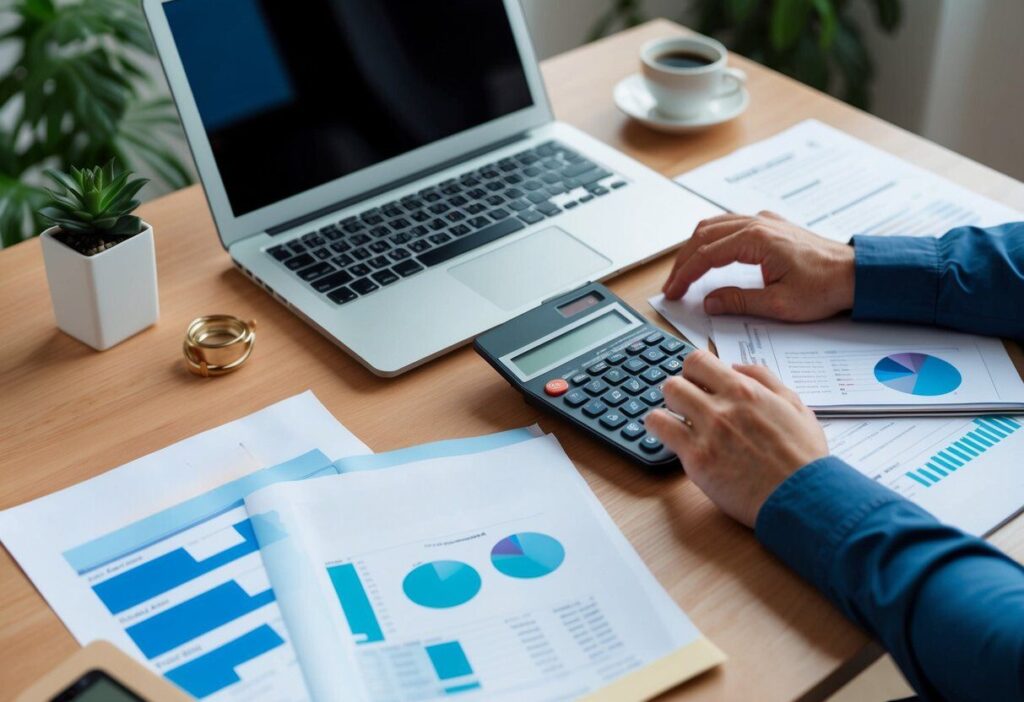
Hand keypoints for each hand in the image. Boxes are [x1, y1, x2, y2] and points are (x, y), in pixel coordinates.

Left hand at [646, 350, 827, 527]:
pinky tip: (671, 438)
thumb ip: (765, 380)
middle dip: (679, 391)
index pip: (698, 361)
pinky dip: (660, 430)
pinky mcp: (697, 459)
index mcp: (746, 391)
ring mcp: (707, 432)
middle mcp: (723, 407)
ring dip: (668, 409)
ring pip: (666, 401)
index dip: (694, 371)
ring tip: (678, 422)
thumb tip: (737, 367)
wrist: (804, 498)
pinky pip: (661, 430)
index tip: (698, 382)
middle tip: (687, 405)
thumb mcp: (795, 406)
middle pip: (676, 380)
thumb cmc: (803, 458)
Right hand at [662, 212, 855, 320]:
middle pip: (703, 236)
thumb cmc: (825, 287)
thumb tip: (709, 302)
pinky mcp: (770, 225)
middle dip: (683, 262)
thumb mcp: (778, 305)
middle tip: (673, 285)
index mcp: (756, 240)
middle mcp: (757, 223)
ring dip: (695, 248)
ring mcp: (764, 221)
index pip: (706, 255)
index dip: (684, 275)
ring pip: (714, 226)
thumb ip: (739, 302)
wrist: (856, 274)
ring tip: (685, 272)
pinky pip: (730, 224)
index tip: (673, 292)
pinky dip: (712, 239)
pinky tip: (710, 255)